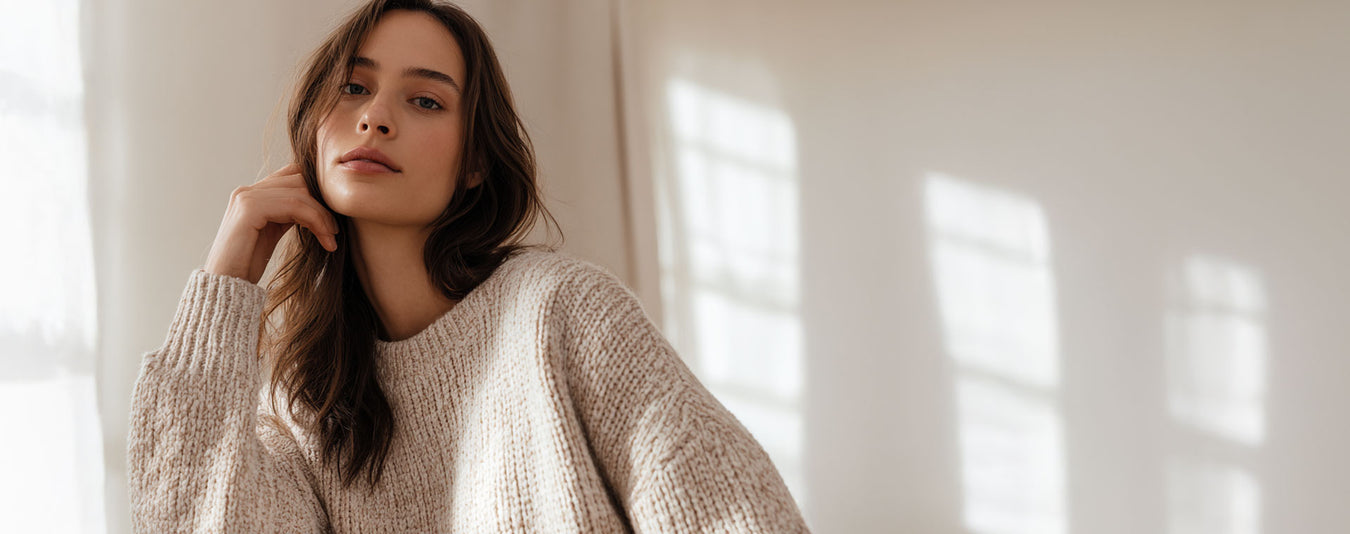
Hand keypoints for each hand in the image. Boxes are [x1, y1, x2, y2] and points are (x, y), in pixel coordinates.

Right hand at [203, 163, 338, 284]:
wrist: (226, 285)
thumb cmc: (248, 263)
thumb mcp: (273, 231)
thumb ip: (289, 213)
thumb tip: (319, 204)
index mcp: (253, 193)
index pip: (293, 173)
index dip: (318, 191)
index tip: (332, 217)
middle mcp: (248, 190)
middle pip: (300, 179)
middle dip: (324, 203)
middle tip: (335, 230)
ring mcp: (247, 196)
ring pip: (300, 193)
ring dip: (323, 215)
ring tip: (332, 238)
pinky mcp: (250, 208)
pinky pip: (294, 205)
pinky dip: (315, 220)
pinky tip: (325, 239)